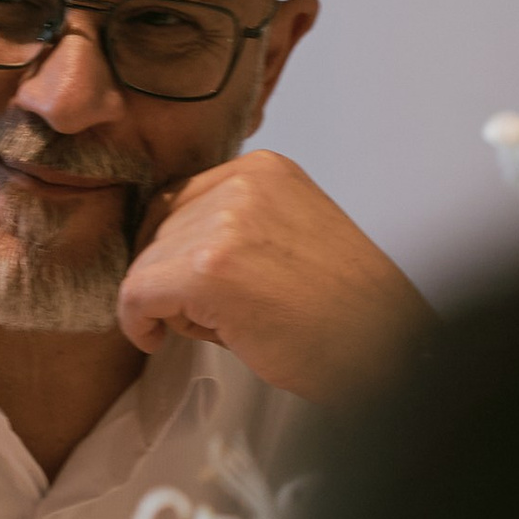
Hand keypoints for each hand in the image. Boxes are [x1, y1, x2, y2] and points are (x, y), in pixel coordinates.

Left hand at [118, 150, 429, 401]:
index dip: (170, 248)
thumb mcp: (290, 234)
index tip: (180, 285)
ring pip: (144, 263)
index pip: (178, 198)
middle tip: (206, 315)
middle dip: (168, 275)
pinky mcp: (207, 269)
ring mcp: (224, 224)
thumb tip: (165, 246)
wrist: (382, 349)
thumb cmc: (344, 309)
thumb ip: (234, 224)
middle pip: (156, 227)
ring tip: (217, 326)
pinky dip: (136, 322)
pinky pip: (135, 294)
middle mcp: (242, 184)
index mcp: (263, 170)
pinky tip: (158, 340)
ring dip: (165, 303)